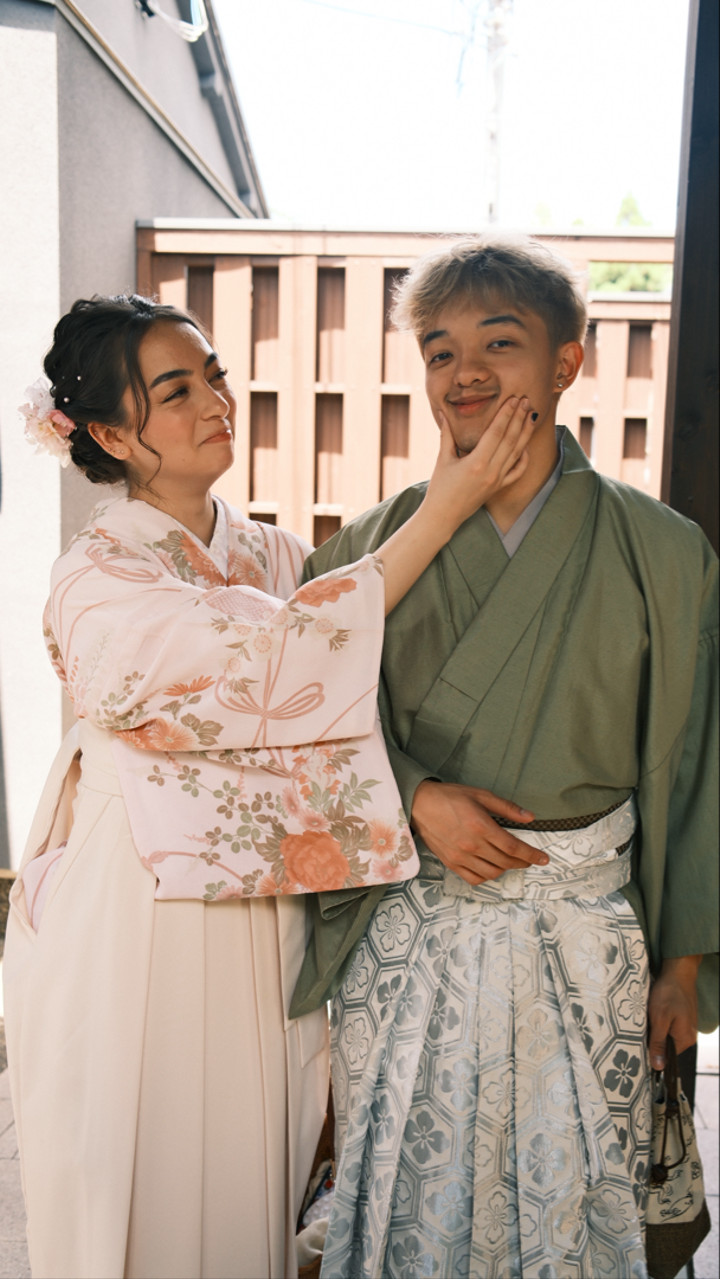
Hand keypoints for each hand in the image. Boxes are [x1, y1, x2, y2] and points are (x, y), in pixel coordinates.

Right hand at [411, 780, 545, 884]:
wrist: (418, 804)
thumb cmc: (449, 797)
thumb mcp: (480, 794)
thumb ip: (506, 807)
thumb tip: (529, 817)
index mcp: (480, 826)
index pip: (513, 846)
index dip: (531, 854)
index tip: (544, 858)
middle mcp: (471, 844)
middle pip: (505, 861)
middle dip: (523, 862)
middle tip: (530, 858)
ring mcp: (460, 856)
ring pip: (492, 872)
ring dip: (506, 869)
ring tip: (511, 861)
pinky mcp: (451, 863)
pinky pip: (474, 878)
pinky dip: (487, 876)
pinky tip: (492, 868)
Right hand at [423, 395, 534, 539]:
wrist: (443, 516)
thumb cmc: (439, 488)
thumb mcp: (442, 459)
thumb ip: (446, 435)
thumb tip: (443, 412)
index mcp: (476, 462)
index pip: (496, 432)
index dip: (506, 414)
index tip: (513, 399)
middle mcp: (491, 471)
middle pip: (510, 439)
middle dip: (519, 418)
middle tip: (526, 400)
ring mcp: (497, 480)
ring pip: (517, 452)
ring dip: (525, 433)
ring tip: (531, 415)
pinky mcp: (499, 487)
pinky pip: (517, 471)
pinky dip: (523, 458)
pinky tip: (526, 445)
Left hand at [647, 955, 700, 1068]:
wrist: (678, 970)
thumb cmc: (669, 993)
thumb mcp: (660, 1019)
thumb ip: (658, 1043)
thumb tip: (659, 1066)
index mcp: (685, 1039)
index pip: (666, 1056)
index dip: (651, 1050)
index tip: (638, 1043)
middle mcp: (688, 1035)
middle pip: (665, 1044)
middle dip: (652, 1037)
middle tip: (641, 1025)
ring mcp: (685, 1024)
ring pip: (664, 1033)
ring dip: (654, 1026)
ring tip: (647, 1016)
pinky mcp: (681, 1015)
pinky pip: (667, 1024)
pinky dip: (658, 1018)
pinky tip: (652, 1010)